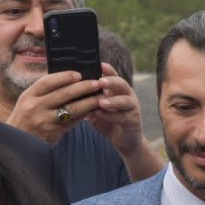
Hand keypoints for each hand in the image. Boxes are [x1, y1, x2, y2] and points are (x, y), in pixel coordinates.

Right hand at [5, 70, 102, 142]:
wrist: (15, 144)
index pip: (48, 82)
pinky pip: (72, 122)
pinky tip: (92, 111)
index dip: (64, 76)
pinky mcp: (53, 133)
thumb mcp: (27, 102)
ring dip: (88, 102)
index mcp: (28, 96)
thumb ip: (43, 92)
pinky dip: (83, 115)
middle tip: (97, 83)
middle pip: (63, 94)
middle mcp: (35, 107)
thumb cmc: (25, 119)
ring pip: (71, 109)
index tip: (79, 74)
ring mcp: (44, 121)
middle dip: (83, 87)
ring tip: (100, 98)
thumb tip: (68, 79)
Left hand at [87, 64, 160, 178]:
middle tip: (100, 81)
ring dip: (112, 101)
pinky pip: (123, 117)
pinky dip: (111, 116)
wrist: (123, 140)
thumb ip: (88, 101)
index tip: (99, 64)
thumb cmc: (108, 121)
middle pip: (122, 84)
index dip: (107, 69)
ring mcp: (132, 107)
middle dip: (111, 82)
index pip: (113, 75)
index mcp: (117, 89)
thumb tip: (70, 93)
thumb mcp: (96, 109)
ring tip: (100, 102)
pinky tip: (101, 115)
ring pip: (125, 100)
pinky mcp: (134, 120)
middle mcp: (127, 95)